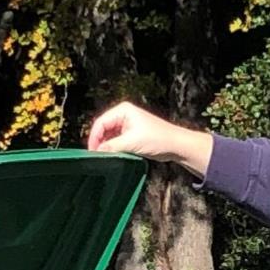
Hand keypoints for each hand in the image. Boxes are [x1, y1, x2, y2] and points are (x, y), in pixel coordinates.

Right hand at [86, 102, 212, 178]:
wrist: (176, 145)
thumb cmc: (158, 139)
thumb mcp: (132, 143)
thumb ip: (112, 146)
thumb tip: (97, 152)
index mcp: (123, 110)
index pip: (101, 122)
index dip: (94, 137)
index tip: (92, 152)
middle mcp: (123, 114)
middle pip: (103, 129)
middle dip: (100, 142)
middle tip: (96, 157)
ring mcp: (127, 124)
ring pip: (110, 136)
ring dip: (107, 147)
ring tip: (105, 158)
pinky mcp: (131, 134)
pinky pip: (117, 141)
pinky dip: (114, 149)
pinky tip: (113, 157)